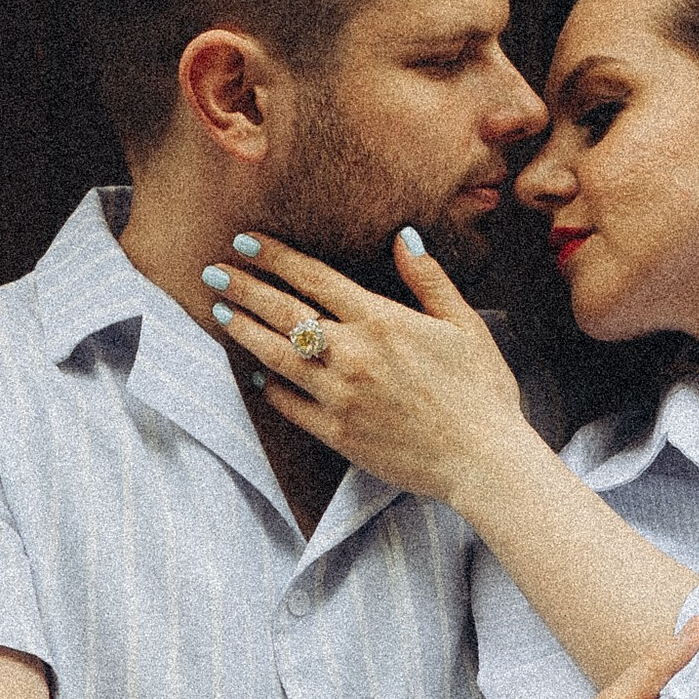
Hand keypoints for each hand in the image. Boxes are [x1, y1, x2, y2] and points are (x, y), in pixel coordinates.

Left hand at [204, 231, 529, 503]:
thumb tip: (404, 238)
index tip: (246, 242)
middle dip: (244, 287)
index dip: (276, 257)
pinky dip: (270, 388)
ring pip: (276, 356)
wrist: (484, 459)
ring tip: (220, 314)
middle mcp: (353, 354)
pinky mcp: (337, 433)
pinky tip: (258, 377)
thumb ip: (429, 280)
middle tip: (214, 272)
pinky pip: (289, 405)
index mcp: (382, 321)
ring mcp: (340, 395)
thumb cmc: (483, 391)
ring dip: (244, 332)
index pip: (314, 278)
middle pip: (283, 312)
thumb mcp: (465, 324)